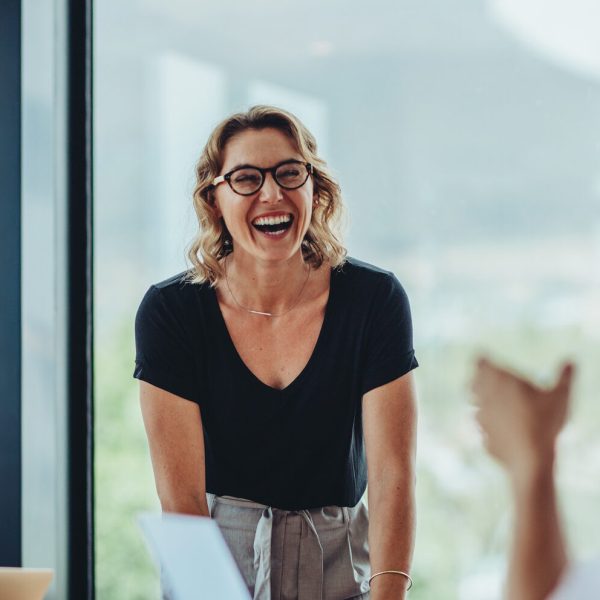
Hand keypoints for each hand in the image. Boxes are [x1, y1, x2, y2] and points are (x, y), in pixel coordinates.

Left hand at [471, 358, 573, 480]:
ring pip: (473, 403)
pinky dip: (485, 422)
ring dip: (479, 399)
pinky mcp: (482, 435)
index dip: (483, 361)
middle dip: (478, 378)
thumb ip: (565, 377)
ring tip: (486, 398)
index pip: (481, 363)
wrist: (530, 459)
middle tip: (482, 375)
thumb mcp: (561, 397)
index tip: (484, 359)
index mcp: (500, 380)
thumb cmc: (545, 423)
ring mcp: (480, 416)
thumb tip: (571, 361)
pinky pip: (480, 425)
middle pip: (474, 381)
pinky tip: (496, 425)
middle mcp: (485, 396)